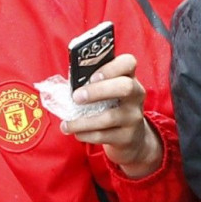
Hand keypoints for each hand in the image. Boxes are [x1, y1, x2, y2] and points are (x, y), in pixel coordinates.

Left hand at [61, 54, 161, 177]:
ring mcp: (134, 116)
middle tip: (76, 97)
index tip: (92, 76)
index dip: (111, 67)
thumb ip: (90, 84)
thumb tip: (65, 88)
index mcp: (128, 77)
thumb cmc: (111, 107)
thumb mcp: (107, 91)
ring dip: (83, 121)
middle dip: (97, 91)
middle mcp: (136, 95)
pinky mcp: (128, 137)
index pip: (128, 62)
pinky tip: (76, 133)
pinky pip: (104, 135)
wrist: (132, 138)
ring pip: (110, 117)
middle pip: (125, 87)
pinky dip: (86, 134)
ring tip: (66, 124)